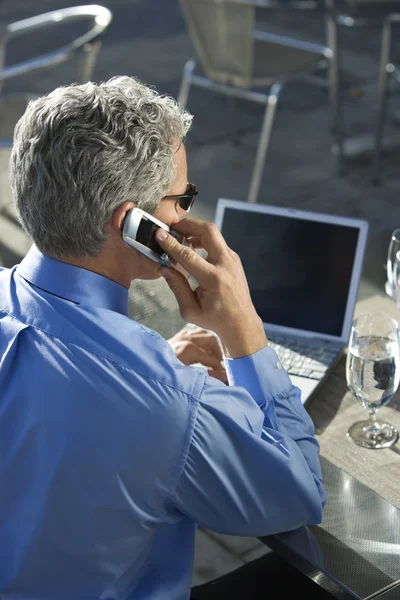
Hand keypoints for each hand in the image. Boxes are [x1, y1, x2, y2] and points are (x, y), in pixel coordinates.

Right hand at [156, 219, 266, 357]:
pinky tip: (193, 246)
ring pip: (214, 234)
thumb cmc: (215, 319)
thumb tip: (164, 267)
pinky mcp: (234, 259)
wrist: (241, 322)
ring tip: (181, 236)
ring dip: (196, 230)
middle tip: (173, 227)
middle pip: (208, 231)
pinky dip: (204, 239)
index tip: (160, 235)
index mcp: (213, 279)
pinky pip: (218, 242)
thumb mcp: (190, 310)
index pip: (188, 255)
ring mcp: (232, 260)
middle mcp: (225, 265)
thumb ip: (176, 287)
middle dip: (189, 224)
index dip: (172, 244)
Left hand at [168, 327, 226, 382]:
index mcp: (187, 349)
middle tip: (223, 367)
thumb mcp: (187, 380)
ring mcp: (179, 337)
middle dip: (219, 353)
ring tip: (215, 359)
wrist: (144, 374)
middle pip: (211, 339)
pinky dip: (201, 341)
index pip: (213, 358)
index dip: (222, 368)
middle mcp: (184, 339)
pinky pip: (194, 333)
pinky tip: (203, 352)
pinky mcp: (175, 337)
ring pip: (203, 334)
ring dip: (211, 346)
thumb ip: (208, 378)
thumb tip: (226, 377)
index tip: (227, 376)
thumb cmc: (164, 380)